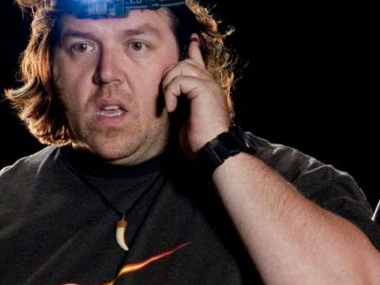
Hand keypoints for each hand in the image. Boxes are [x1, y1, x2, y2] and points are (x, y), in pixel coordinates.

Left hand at [161, 35, 231, 157]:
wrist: (213, 150)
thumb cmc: (201, 142)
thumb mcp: (187, 120)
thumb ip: (182, 104)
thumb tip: (169, 100)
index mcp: (208, 90)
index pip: (201, 63)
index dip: (195, 50)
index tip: (192, 39)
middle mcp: (211, 84)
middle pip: (186, 61)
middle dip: (170, 75)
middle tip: (167, 97)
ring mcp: (208, 85)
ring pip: (181, 66)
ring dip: (169, 84)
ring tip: (169, 104)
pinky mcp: (203, 88)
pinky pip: (179, 80)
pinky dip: (170, 93)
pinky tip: (171, 108)